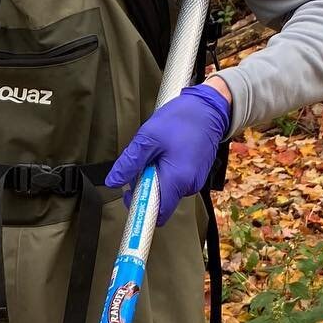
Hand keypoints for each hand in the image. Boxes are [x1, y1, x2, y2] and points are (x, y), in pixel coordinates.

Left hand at [106, 83, 230, 227]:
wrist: (210, 108)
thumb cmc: (181, 119)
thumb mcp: (148, 137)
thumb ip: (130, 162)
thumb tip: (113, 181)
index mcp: (177, 180)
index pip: (157, 214)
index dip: (140, 212)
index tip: (129, 198)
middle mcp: (189, 186)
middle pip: (158, 202)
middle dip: (144, 188)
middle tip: (141, 164)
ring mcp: (194, 181)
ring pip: (165, 191)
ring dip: (154, 178)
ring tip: (155, 153)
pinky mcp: (196, 175)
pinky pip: (174, 182)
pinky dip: (165, 172)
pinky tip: (165, 153)